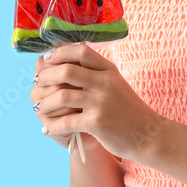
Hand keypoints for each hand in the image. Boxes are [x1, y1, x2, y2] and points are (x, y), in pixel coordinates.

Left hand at [32, 42, 164, 160]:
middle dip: (46, 77)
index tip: (46, 60)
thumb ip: (96, 73)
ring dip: (45, 104)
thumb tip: (67, 63)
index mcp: (109, 70)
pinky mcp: (98, 123)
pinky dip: (53, 127)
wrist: (148, 134)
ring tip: (39, 109)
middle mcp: (105, 83)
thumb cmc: (128, 110)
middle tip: (37, 84)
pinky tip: (47, 130)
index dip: (60, 53)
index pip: (81, 52)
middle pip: (67, 71)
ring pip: (62, 96)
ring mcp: (102, 102)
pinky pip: (66, 122)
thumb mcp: (116, 84)